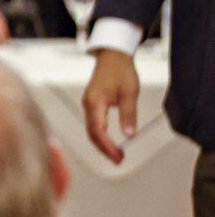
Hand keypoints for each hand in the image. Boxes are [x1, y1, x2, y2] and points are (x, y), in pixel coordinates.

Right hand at [84, 47, 140, 163]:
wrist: (112, 56)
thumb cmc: (121, 71)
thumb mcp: (129, 92)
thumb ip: (128, 114)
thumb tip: (128, 134)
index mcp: (95, 102)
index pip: (98, 130)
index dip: (107, 146)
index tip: (118, 156)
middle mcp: (88, 105)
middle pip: (92, 133)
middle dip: (104, 149)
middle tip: (118, 160)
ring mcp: (88, 105)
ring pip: (91, 130)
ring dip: (102, 144)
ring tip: (116, 155)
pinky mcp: (91, 105)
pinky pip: (93, 125)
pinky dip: (100, 136)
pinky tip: (109, 142)